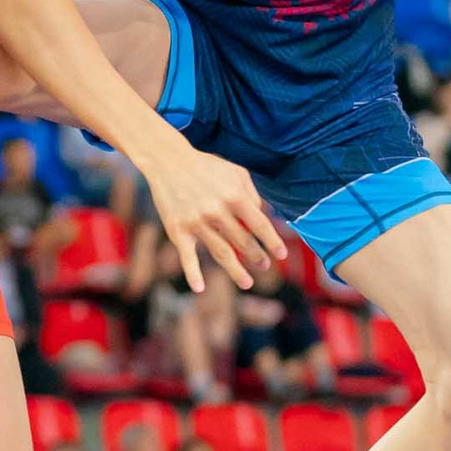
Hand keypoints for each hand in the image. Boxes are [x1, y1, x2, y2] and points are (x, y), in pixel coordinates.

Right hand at [137, 143, 285, 291]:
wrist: (168, 161)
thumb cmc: (206, 167)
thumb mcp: (235, 172)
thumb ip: (251, 194)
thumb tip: (263, 218)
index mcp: (234, 196)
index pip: (259, 224)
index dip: (272, 241)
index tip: (281, 256)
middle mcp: (216, 211)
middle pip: (243, 242)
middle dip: (257, 257)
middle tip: (264, 265)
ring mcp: (196, 223)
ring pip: (221, 253)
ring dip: (236, 271)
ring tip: (247, 282)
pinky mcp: (177, 230)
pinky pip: (187, 257)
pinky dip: (193, 274)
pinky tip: (199, 289)